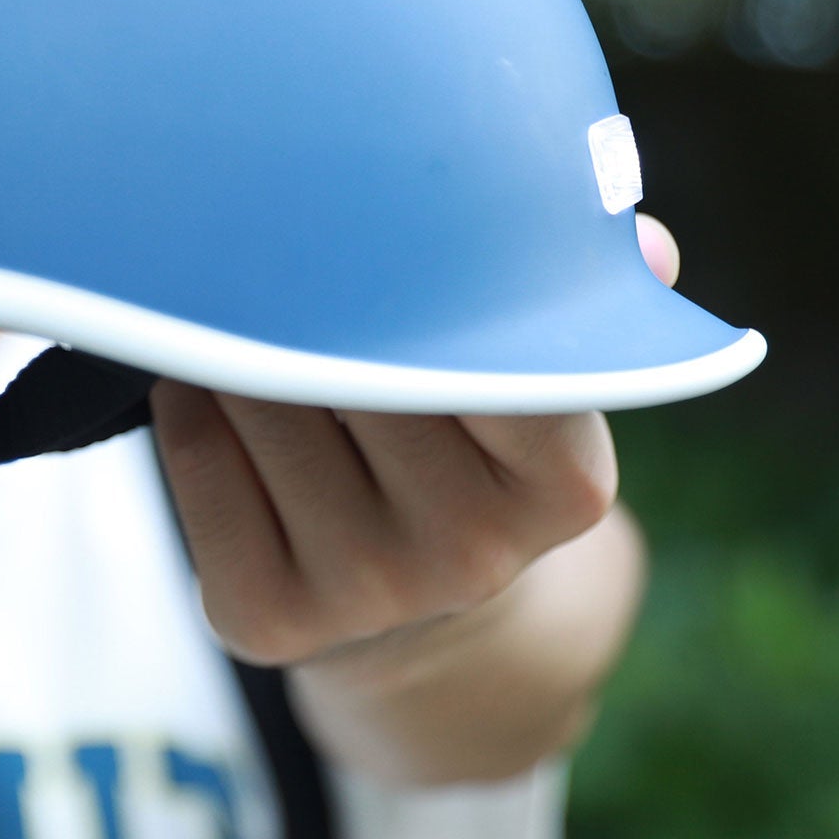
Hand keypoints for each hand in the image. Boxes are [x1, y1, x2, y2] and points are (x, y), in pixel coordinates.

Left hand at [152, 215, 675, 671]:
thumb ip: (583, 305)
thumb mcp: (542, 384)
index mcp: (564, 480)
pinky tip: (215, 392)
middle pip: (351, 361)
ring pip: (262, 401)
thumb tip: (648, 243)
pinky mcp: (266, 616)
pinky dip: (190, 406)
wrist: (420, 613)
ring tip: (250, 319)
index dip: (417, 275)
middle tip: (283, 235)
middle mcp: (470, 551)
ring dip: (236, 343)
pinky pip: (197, 461)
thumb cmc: (471, 443)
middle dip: (308, 294)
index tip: (379, 223)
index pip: (481, 343)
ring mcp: (365, 591)